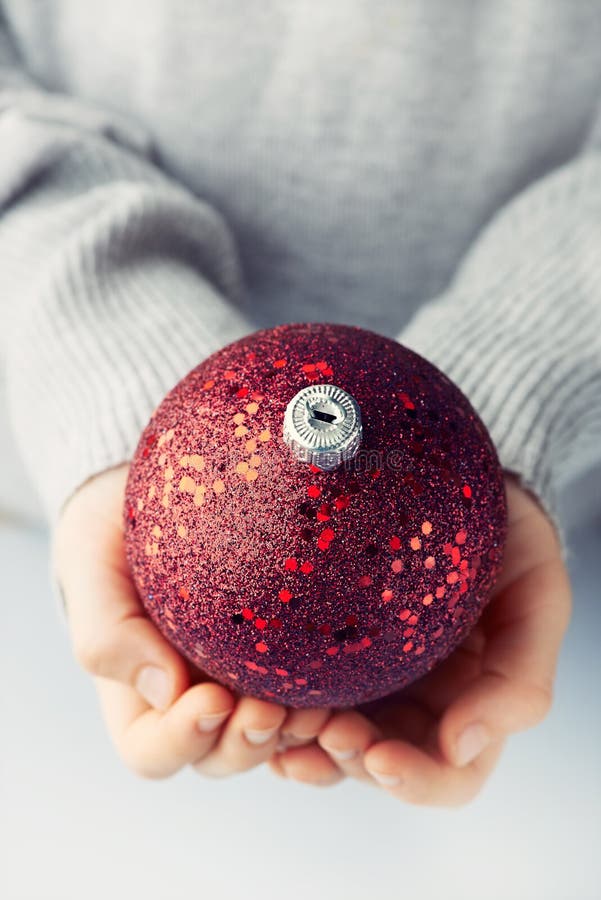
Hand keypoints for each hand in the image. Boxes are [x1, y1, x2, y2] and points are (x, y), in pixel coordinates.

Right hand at [52, 464, 329, 778]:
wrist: (162, 494)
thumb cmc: (113, 536)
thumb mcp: (91, 568)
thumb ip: (108, 630)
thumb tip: (166, 689)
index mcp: (140, 700)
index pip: (155, 750)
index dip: (183, 738)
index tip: (212, 698)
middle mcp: (194, 703)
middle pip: (222, 755)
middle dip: (247, 743)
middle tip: (272, 712)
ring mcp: (244, 683)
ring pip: (273, 737)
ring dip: (294, 733)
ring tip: (319, 707)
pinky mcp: (285, 656)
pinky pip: (310, 695)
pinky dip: (329, 702)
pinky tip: (344, 685)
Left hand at [268, 474, 571, 803]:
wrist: (457, 483)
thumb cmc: (510, 545)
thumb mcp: (538, 600)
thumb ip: (517, 681)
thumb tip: (458, 747)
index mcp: (465, 706)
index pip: (445, 774)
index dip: (414, 781)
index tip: (379, 757)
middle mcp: (410, 703)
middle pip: (373, 763)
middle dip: (344, 758)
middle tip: (321, 727)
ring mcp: (363, 676)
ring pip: (322, 736)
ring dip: (299, 740)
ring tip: (275, 718)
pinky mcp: (321, 644)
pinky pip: (291, 688)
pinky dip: (272, 704)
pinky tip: (251, 693)